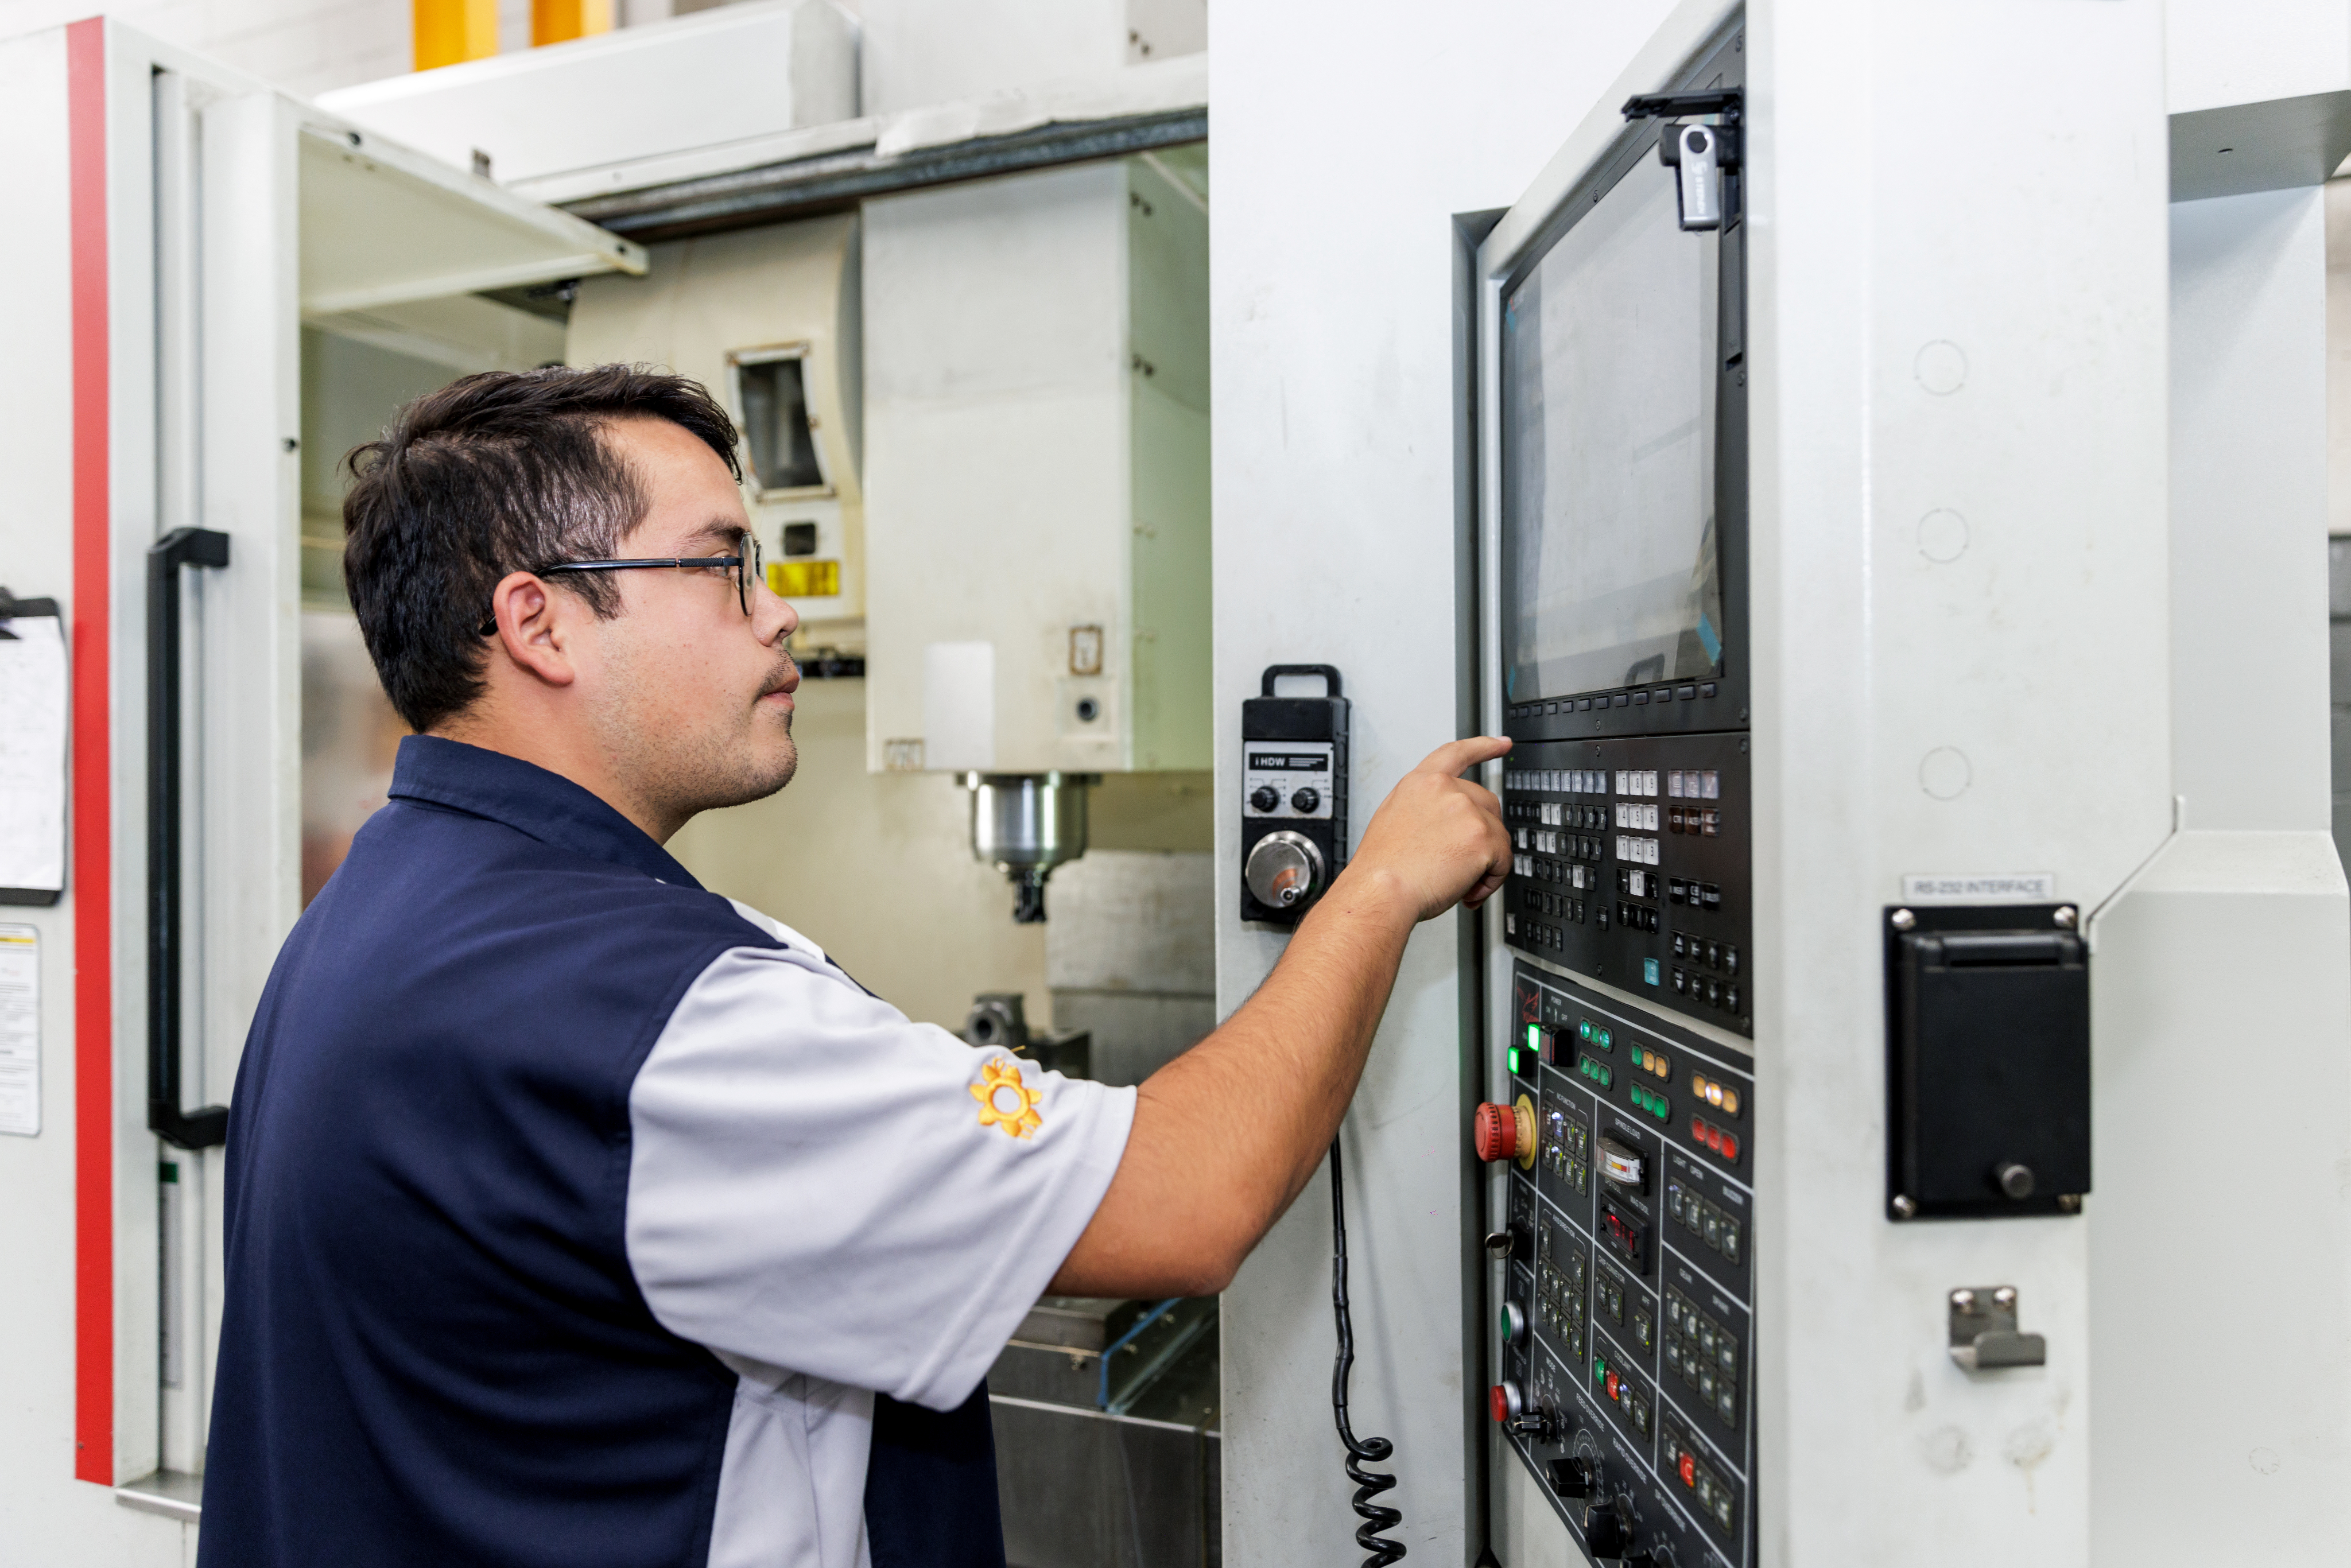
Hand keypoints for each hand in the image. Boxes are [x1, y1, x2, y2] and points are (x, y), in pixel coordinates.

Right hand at [1339, 735, 1513, 922]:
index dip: (1483, 747)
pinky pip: (1504, 861)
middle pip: (1487, 804)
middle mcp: (1445, 790)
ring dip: (1484, 862)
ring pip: (1497, 835)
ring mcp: (1466, 810)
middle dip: (1481, 834)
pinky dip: (1490, 881)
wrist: (1381, 890)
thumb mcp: (1394, 820)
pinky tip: (1467, 889)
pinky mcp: (1483, 837)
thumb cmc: (1382, 867)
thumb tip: (1447, 826)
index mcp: (1420, 783)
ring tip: (1455, 881)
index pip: (1457, 754)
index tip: (1502, 743)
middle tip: (1459, 862)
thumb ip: (1425, 809)